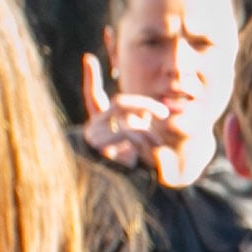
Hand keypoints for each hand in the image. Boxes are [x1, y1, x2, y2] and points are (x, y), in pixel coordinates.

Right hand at [80, 58, 194, 182]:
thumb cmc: (140, 166)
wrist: (133, 193)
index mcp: (102, 123)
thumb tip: (157, 109)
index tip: (88, 58)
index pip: (92, 97)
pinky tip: (145, 155)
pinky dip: (143, 142)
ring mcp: (96, 138)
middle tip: (163, 111)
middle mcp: (95, 128)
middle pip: (122, 103)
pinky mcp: (101, 149)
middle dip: (145, 104)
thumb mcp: (142, 138)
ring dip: (148, 132)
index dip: (90, 78)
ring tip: (158, 147)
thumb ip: (142, 121)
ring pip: (127, 118)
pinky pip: (128, 134)